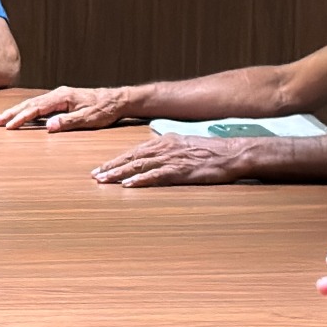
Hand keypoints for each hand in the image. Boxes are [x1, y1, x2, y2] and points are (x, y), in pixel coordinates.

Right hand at [0, 84, 137, 130]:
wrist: (117, 100)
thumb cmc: (104, 109)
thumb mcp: (88, 118)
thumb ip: (68, 122)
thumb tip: (49, 126)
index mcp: (62, 97)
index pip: (36, 108)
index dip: (21, 118)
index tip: (9, 126)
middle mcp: (58, 94)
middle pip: (29, 103)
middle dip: (11, 113)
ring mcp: (59, 96)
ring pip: (33, 103)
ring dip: (16, 111)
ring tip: (2, 119)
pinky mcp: (61, 100)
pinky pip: (39, 105)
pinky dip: (27, 110)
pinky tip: (20, 115)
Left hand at [88, 134, 253, 186]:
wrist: (232, 153)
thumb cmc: (211, 153)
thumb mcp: (185, 146)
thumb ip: (168, 151)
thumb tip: (154, 159)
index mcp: (164, 141)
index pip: (134, 151)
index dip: (116, 160)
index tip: (101, 168)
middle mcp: (165, 147)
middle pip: (132, 158)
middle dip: (111, 167)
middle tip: (95, 176)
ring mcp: (172, 158)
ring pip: (140, 166)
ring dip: (120, 174)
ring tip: (104, 181)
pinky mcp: (181, 170)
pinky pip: (157, 176)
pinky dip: (141, 180)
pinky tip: (128, 185)